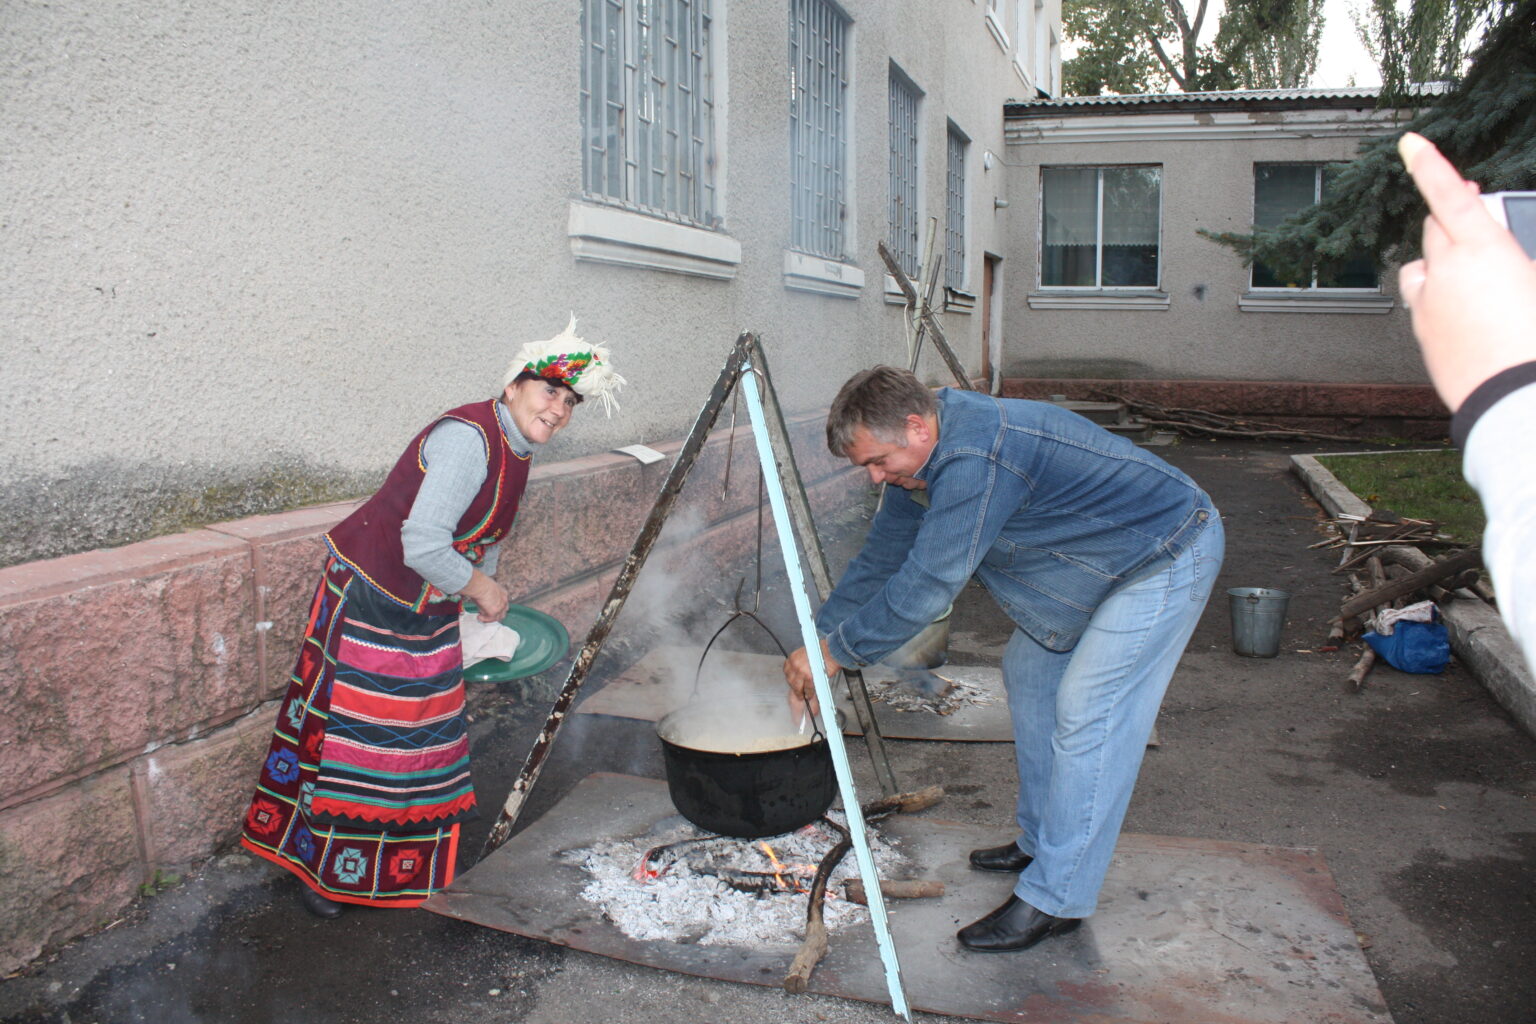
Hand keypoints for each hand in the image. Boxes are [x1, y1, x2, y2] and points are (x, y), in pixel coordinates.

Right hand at [460, 569, 508, 622]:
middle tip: (486, 615)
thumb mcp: (488, 588)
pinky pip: (489, 619)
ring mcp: (500, 607)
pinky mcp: (493, 612)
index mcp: (503, 594)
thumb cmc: (481, 583)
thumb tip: (484, 600)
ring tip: (481, 616)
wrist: (479, 585)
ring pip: (497, 618)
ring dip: (489, 618)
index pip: (503, 604)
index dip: (497, 608)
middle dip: (495, 615)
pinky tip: (479, 617)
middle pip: (502, 613)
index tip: (490, 608)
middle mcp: (504, 601)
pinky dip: (483, 619)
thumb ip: (489, 595)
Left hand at [783, 638, 840, 720]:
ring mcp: (801, 671)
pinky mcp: (809, 677)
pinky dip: (809, 693)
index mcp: (794, 657)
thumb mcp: (807, 654)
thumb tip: (800, 674)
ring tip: (804, 696)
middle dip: (794, 687)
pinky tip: (811, 694)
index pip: (787, 670)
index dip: (791, 678)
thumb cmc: (823, 652)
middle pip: (790, 680)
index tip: (793, 682)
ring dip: (800, 693)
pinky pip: (807, 689)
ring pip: (797, 686)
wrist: (832, 651)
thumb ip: (802, 664)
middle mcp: (795, 663)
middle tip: (798, 691)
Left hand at [1397, 132, 1535, 411]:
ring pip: (1422, 267)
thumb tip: (1496, 244)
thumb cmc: (1534, 339)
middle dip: (1451, 219)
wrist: (1517, 397)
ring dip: (1439, 261)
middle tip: (1476, 221)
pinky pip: (1424, 303)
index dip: (1428, 164)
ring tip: (1468, 272)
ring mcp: (1429, 304)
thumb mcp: (1534, 277)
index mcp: (1482, 250)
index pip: (1448, 195)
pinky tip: (1465, 313)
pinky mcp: (1422, 334)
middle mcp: (1446, 272)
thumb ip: (1514, 253)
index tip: (1409, 144)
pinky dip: (1439, 297)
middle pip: (1435, 228)